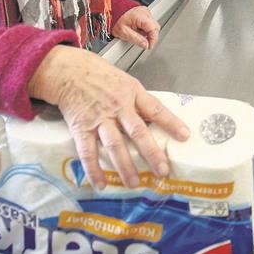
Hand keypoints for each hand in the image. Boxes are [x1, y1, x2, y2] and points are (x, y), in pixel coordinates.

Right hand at [27, 46, 189, 189]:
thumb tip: (155, 121)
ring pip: (114, 145)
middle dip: (151, 153)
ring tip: (134, 183)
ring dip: (125, 165)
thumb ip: (138, 101)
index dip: (170, 122)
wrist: (68, 70)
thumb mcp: (124, 81)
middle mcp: (117, 106)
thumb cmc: (99, 75)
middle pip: (138, 131)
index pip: (155, 109)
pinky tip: (100, 183)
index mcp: (131, 93)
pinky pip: (88, 151)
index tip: (184, 136)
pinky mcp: (81, 127)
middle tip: (163, 171)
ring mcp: (99, 118)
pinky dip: (93, 169)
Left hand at [112, 6, 159, 49]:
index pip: (154, 29)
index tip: (149, 46)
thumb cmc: (115, 19)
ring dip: (148, 32)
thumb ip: (137, 39)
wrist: (110, 10)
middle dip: (151, 36)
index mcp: (141, 16)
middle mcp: (145, 12)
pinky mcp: (143, 12)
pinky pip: (149, 22)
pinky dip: (145, 28)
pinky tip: (137, 30)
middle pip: (155, 27)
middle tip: (144, 43)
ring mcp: (145, 11)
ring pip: (153, 25)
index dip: (153, 40)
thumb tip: (146, 44)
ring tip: (137, 34)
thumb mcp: (124, 32)